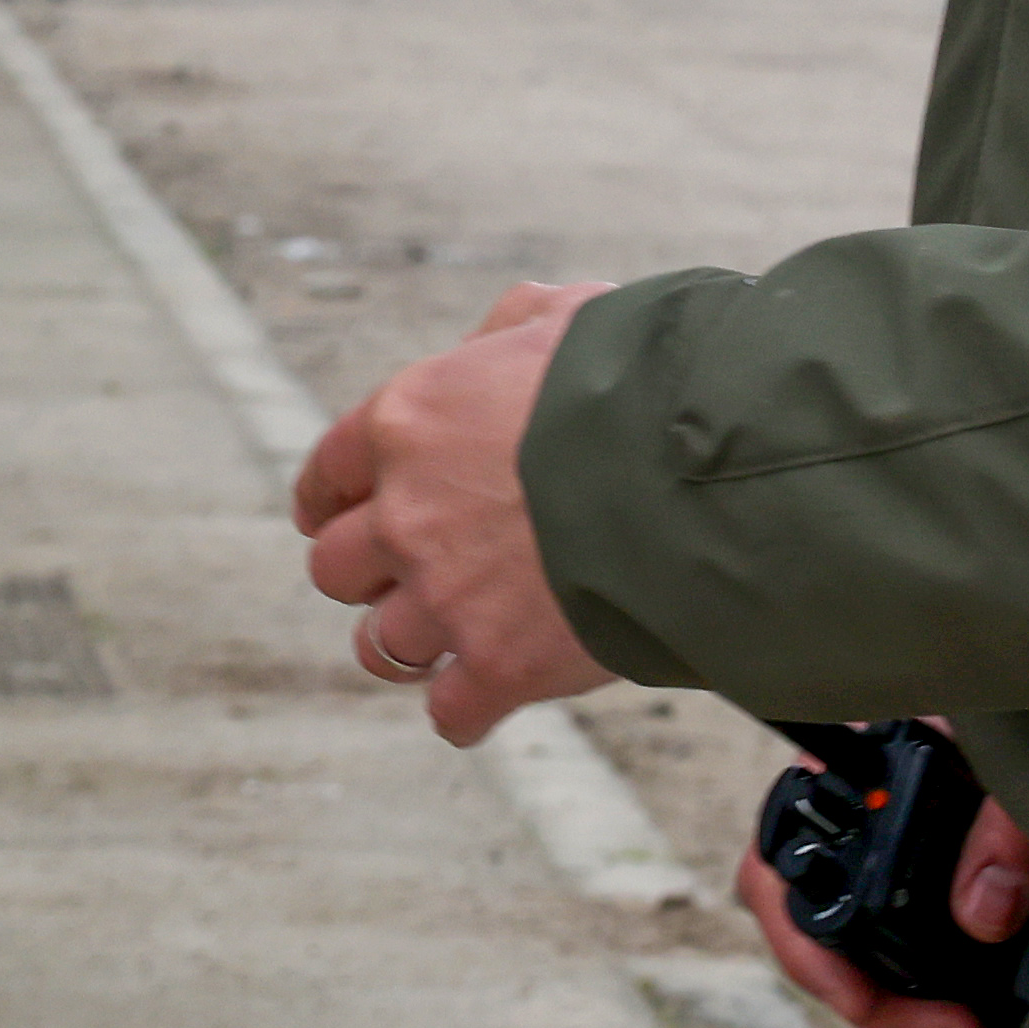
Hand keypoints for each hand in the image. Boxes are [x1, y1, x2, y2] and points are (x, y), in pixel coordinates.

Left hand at [283, 277, 608, 741]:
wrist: (699, 471)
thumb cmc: (642, 380)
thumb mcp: (565, 315)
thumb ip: (510, 329)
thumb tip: (493, 343)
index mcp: (408, 422)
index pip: (328, 472)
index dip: (328, 501)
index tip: (330, 517)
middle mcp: (406, 513)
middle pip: (335, 567)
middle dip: (365, 575)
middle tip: (402, 578)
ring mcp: (446, 596)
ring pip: (380, 647)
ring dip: (407, 647)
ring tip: (441, 647)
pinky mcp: (498, 665)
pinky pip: (451, 711)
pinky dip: (464, 712)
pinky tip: (483, 705)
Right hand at [740, 764, 1028, 1027]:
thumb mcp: (1023, 767)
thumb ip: (1003, 828)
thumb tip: (982, 917)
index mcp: (846, 786)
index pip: (778, 873)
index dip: (809, 952)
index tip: (862, 1003)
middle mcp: (848, 840)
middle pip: (823, 951)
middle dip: (891, 1018)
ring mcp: (881, 882)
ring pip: (866, 983)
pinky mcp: (923, 916)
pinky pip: (904, 986)